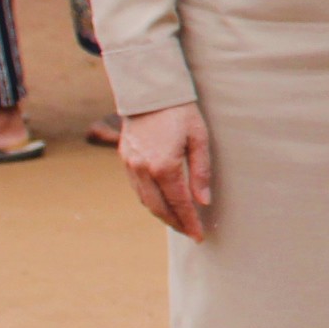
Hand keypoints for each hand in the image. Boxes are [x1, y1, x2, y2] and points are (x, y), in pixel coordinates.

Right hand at [118, 104, 214, 238]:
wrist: (150, 91)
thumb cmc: (181, 112)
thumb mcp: (199, 139)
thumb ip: (200, 172)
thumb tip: (203, 202)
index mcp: (164, 166)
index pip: (179, 204)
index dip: (189, 222)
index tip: (199, 237)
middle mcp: (143, 169)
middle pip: (159, 208)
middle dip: (176, 223)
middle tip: (191, 233)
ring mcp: (131, 165)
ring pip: (145, 200)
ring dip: (162, 214)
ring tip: (179, 221)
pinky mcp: (125, 158)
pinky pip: (137, 188)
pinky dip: (150, 200)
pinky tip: (162, 202)